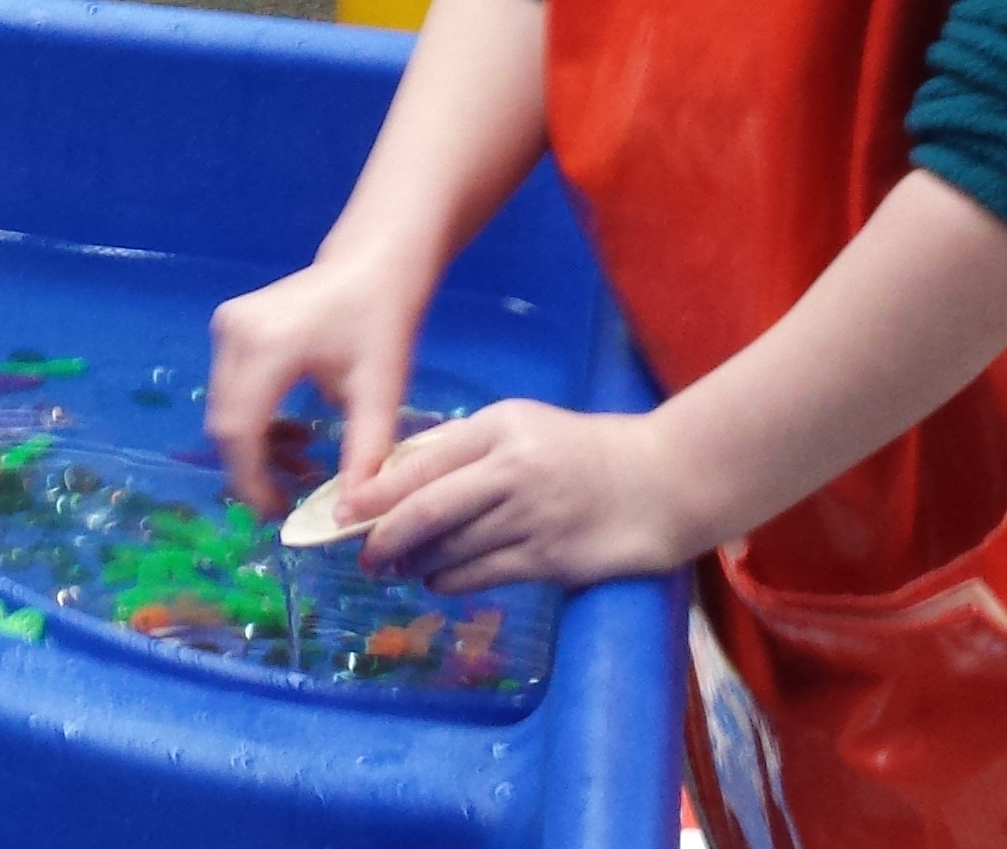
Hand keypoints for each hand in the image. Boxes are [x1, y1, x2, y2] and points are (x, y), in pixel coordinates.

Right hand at [205, 248, 432, 514]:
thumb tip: (348, 518)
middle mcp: (234, 332)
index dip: (251, 480)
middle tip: (291, 498)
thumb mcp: (380, 393)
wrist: (372, 265)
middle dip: (253, 469)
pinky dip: (255, 421)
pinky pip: (230, 391)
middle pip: (226, 423)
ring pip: (226, 410)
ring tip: (301, 465)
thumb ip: (363, 456)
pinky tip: (291, 435)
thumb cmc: (382, 323)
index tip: (279, 514)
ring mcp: (226, 326)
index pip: (239, 429)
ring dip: (256, 447)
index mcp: (269, 345)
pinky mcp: (228, 328)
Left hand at [344, 398, 716, 592]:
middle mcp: (512, 469)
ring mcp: (532, 517)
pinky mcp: (550, 558)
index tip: (341, 511)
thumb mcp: (523, 427)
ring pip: (450, 548)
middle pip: (426, 510)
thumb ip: (465, 447)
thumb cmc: (585, 451)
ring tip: (398, 568)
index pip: (420, 461)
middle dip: (382, 537)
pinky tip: (437, 580)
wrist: (665, 481)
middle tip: (361, 554)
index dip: (373, 492)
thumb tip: (395, 477)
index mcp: (500, 426)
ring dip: (415, 563)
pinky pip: (482, 575)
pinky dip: (449, 581)